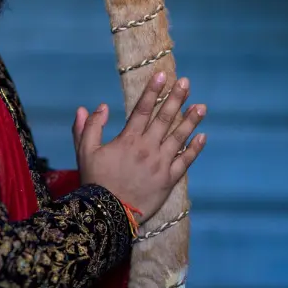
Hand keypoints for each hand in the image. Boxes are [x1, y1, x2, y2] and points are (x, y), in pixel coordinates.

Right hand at [73, 71, 206, 221]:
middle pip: (165, 118)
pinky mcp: (170, 179)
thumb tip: (95, 106)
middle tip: (186, 83)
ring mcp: (161, 163)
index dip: (152, 91)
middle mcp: (148, 147)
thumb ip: (89, 127)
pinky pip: (186, 161)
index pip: (142, 109)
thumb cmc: (95, 180)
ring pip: (179, 137)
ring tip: (201, 106)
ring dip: (191, 121)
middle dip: (176, 99)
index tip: (162, 75)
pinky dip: (195, 149)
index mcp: (128, 139)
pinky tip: (202, 137)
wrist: (110, 212)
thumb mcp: (84, 151)